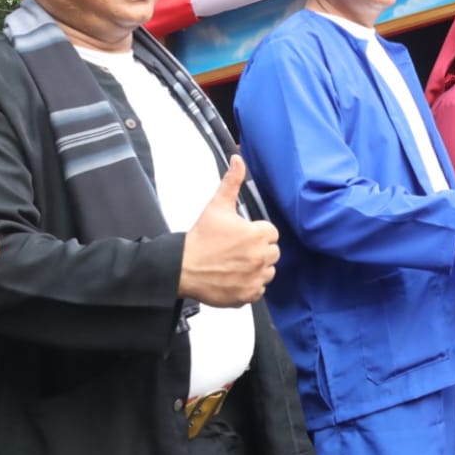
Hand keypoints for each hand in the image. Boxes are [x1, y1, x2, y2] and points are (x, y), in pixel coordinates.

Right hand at [179, 157, 279, 307]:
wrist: (181, 268)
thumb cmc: (200, 239)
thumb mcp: (217, 206)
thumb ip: (232, 181)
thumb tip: (238, 159)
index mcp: (257, 235)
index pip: (271, 233)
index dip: (257, 233)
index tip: (242, 236)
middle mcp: (260, 257)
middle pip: (272, 253)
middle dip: (258, 250)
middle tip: (238, 250)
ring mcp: (254, 278)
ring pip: (268, 272)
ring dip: (257, 268)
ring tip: (236, 264)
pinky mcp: (247, 295)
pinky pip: (259, 290)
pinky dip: (249, 286)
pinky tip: (235, 278)